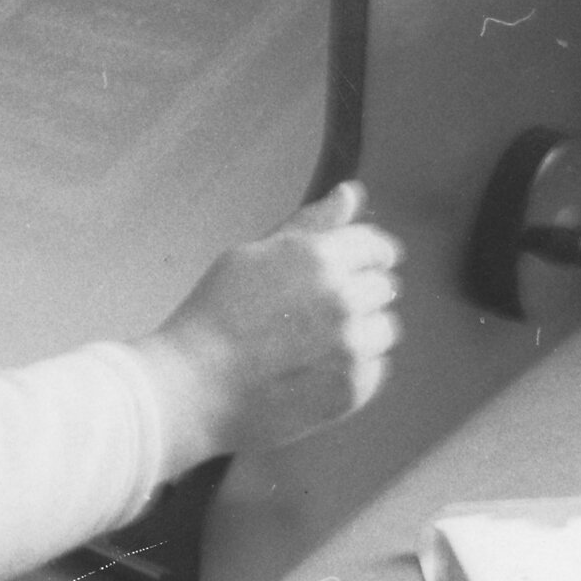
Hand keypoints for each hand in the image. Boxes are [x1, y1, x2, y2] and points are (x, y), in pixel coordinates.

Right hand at [138, 181, 401, 467]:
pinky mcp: (353, 388)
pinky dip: (355, 366)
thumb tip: (352, 192)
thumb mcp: (255, 254)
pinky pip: (375, 367)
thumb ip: (312, 223)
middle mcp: (345, 298)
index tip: (358, 265)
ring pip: (384, 329)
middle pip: (384, 286)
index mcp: (320, 256)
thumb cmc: (218, 314)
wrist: (197, 386)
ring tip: (316, 341)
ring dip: (362, 330)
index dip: (368, 255)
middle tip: (318, 310)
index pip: (377, 246)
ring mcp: (352, 347)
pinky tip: (316, 367)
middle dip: (360, 291)